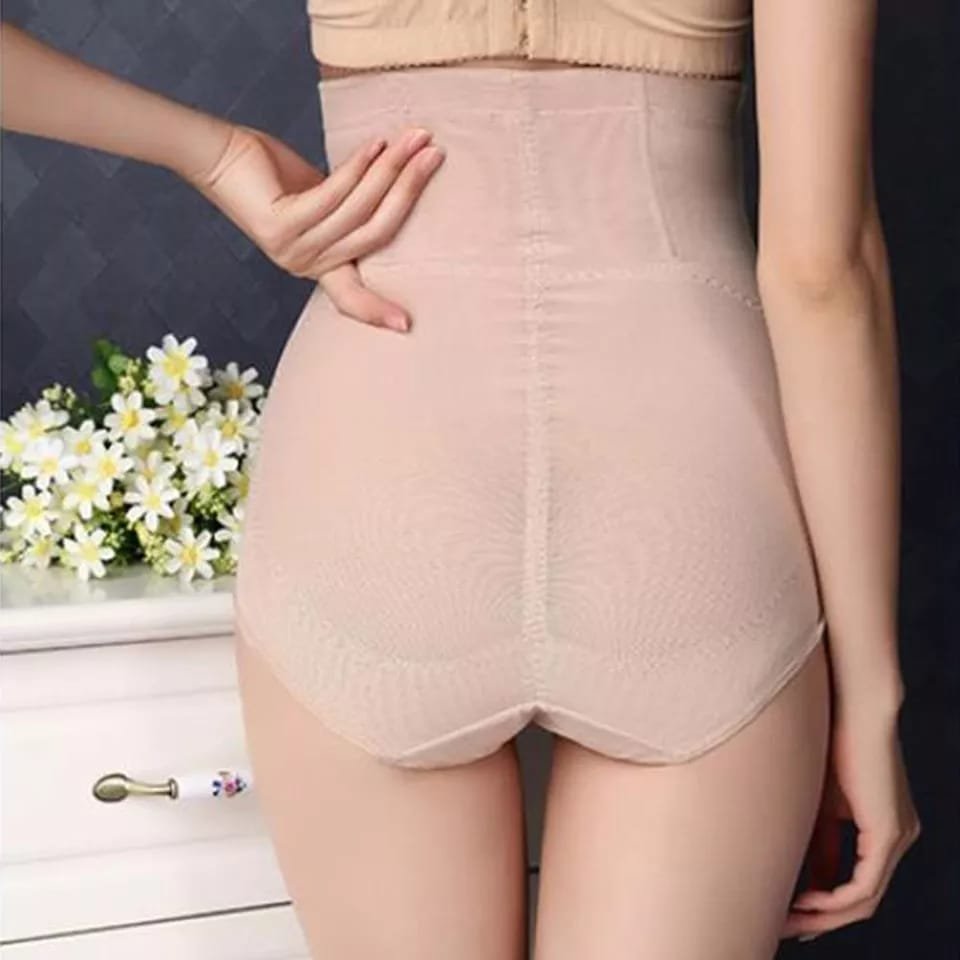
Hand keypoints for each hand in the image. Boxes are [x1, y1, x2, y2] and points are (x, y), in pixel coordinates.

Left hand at [181, 123, 445, 331]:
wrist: (214, 156)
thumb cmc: (267, 174)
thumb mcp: (317, 201)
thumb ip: (348, 211)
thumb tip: (393, 189)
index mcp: (315, 266)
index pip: (352, 293)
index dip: (378, 309)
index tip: (406, 325)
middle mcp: (304, 264)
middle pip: (374, 233)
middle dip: (408, 190)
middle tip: (434, 155)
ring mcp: (292, 248)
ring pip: (359, 210)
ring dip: (391, 170)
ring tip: (414, 139)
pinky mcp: (281, 224)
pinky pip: (334, 195)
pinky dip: (359, 168)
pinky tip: (376, 144)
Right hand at [782, 706, 920, 940]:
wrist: (853, 704)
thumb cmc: (830, 737)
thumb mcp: (818, 799)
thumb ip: (818, 837)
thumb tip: (804, 873)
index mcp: (882, 827)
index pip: (854, 881)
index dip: (821, 903)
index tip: (788, 912)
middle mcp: (897, 838)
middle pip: (861, 899)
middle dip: (820, 918)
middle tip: (784, 928)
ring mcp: (897, 838)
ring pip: (864, 900)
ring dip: (825, 916)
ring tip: (789, 920)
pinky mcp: (889, 834)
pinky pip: (865, 887)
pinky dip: (834, 900)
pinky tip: (806, 900)